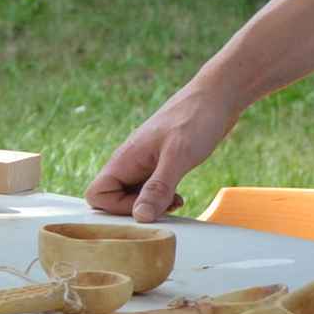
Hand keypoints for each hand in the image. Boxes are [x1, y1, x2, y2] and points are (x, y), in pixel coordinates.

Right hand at [87, 81, 240, 221]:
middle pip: (113, 199)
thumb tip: (140, 217)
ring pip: (133, 195)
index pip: (97, 194)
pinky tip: (178, 195)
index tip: (146, 207)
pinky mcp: (159, 164)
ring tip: (174, 201)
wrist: (216, 96)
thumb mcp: (178, 157)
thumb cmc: (195, 119)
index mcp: (125, 158)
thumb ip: (157, 188)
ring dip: (152, 205)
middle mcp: (130, 162)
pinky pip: (150, 189)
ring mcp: (144, 163)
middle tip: (163, 206)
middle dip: (136, 210)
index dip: (117, 209)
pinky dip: (162, 197)